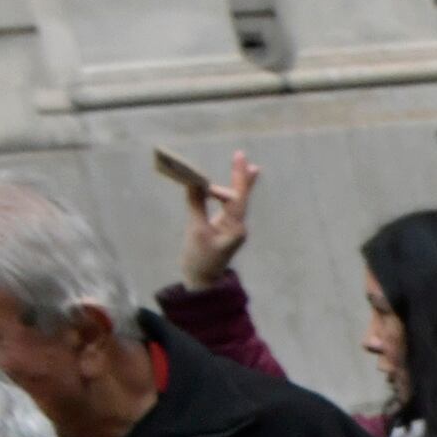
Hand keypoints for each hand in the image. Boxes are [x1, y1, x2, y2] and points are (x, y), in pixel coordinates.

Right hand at [177, 151, 258, 290]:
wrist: (202, 281)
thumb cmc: (199, 259)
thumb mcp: (195, 230)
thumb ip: (195, 204)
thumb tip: (194, 182)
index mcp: (235, 228)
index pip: (238, 196)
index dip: (240, 176)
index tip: (243, 158)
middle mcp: (238, 226)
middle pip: (237, 196)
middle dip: (238, 177)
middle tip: (241, 155)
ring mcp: (232, 228)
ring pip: (230, 201)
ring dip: (225, 186)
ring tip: (231, 169)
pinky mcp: (224, 229)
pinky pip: (223, 207)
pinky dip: (217, 196)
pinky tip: (212, 189)